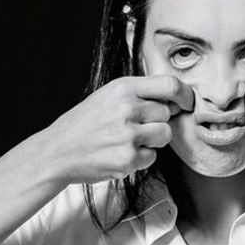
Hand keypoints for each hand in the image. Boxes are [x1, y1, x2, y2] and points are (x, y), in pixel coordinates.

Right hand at [42, 75, 194, 185]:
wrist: (57, 151)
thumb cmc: (85, 124)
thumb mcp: (108, 96)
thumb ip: (139, 95)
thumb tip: (177, 100)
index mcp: (123, 88)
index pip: (170, 85)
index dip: (185, 95)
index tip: (187, 103)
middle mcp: (127, 108)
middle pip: (167, 114)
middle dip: (157, 122)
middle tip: (135, 127)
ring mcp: (128, 135)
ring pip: (164, 135)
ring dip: (152, 141)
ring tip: (128, 140)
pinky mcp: (128, 158)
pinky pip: (151, 157)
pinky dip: (140, 158)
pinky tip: (119, 153)